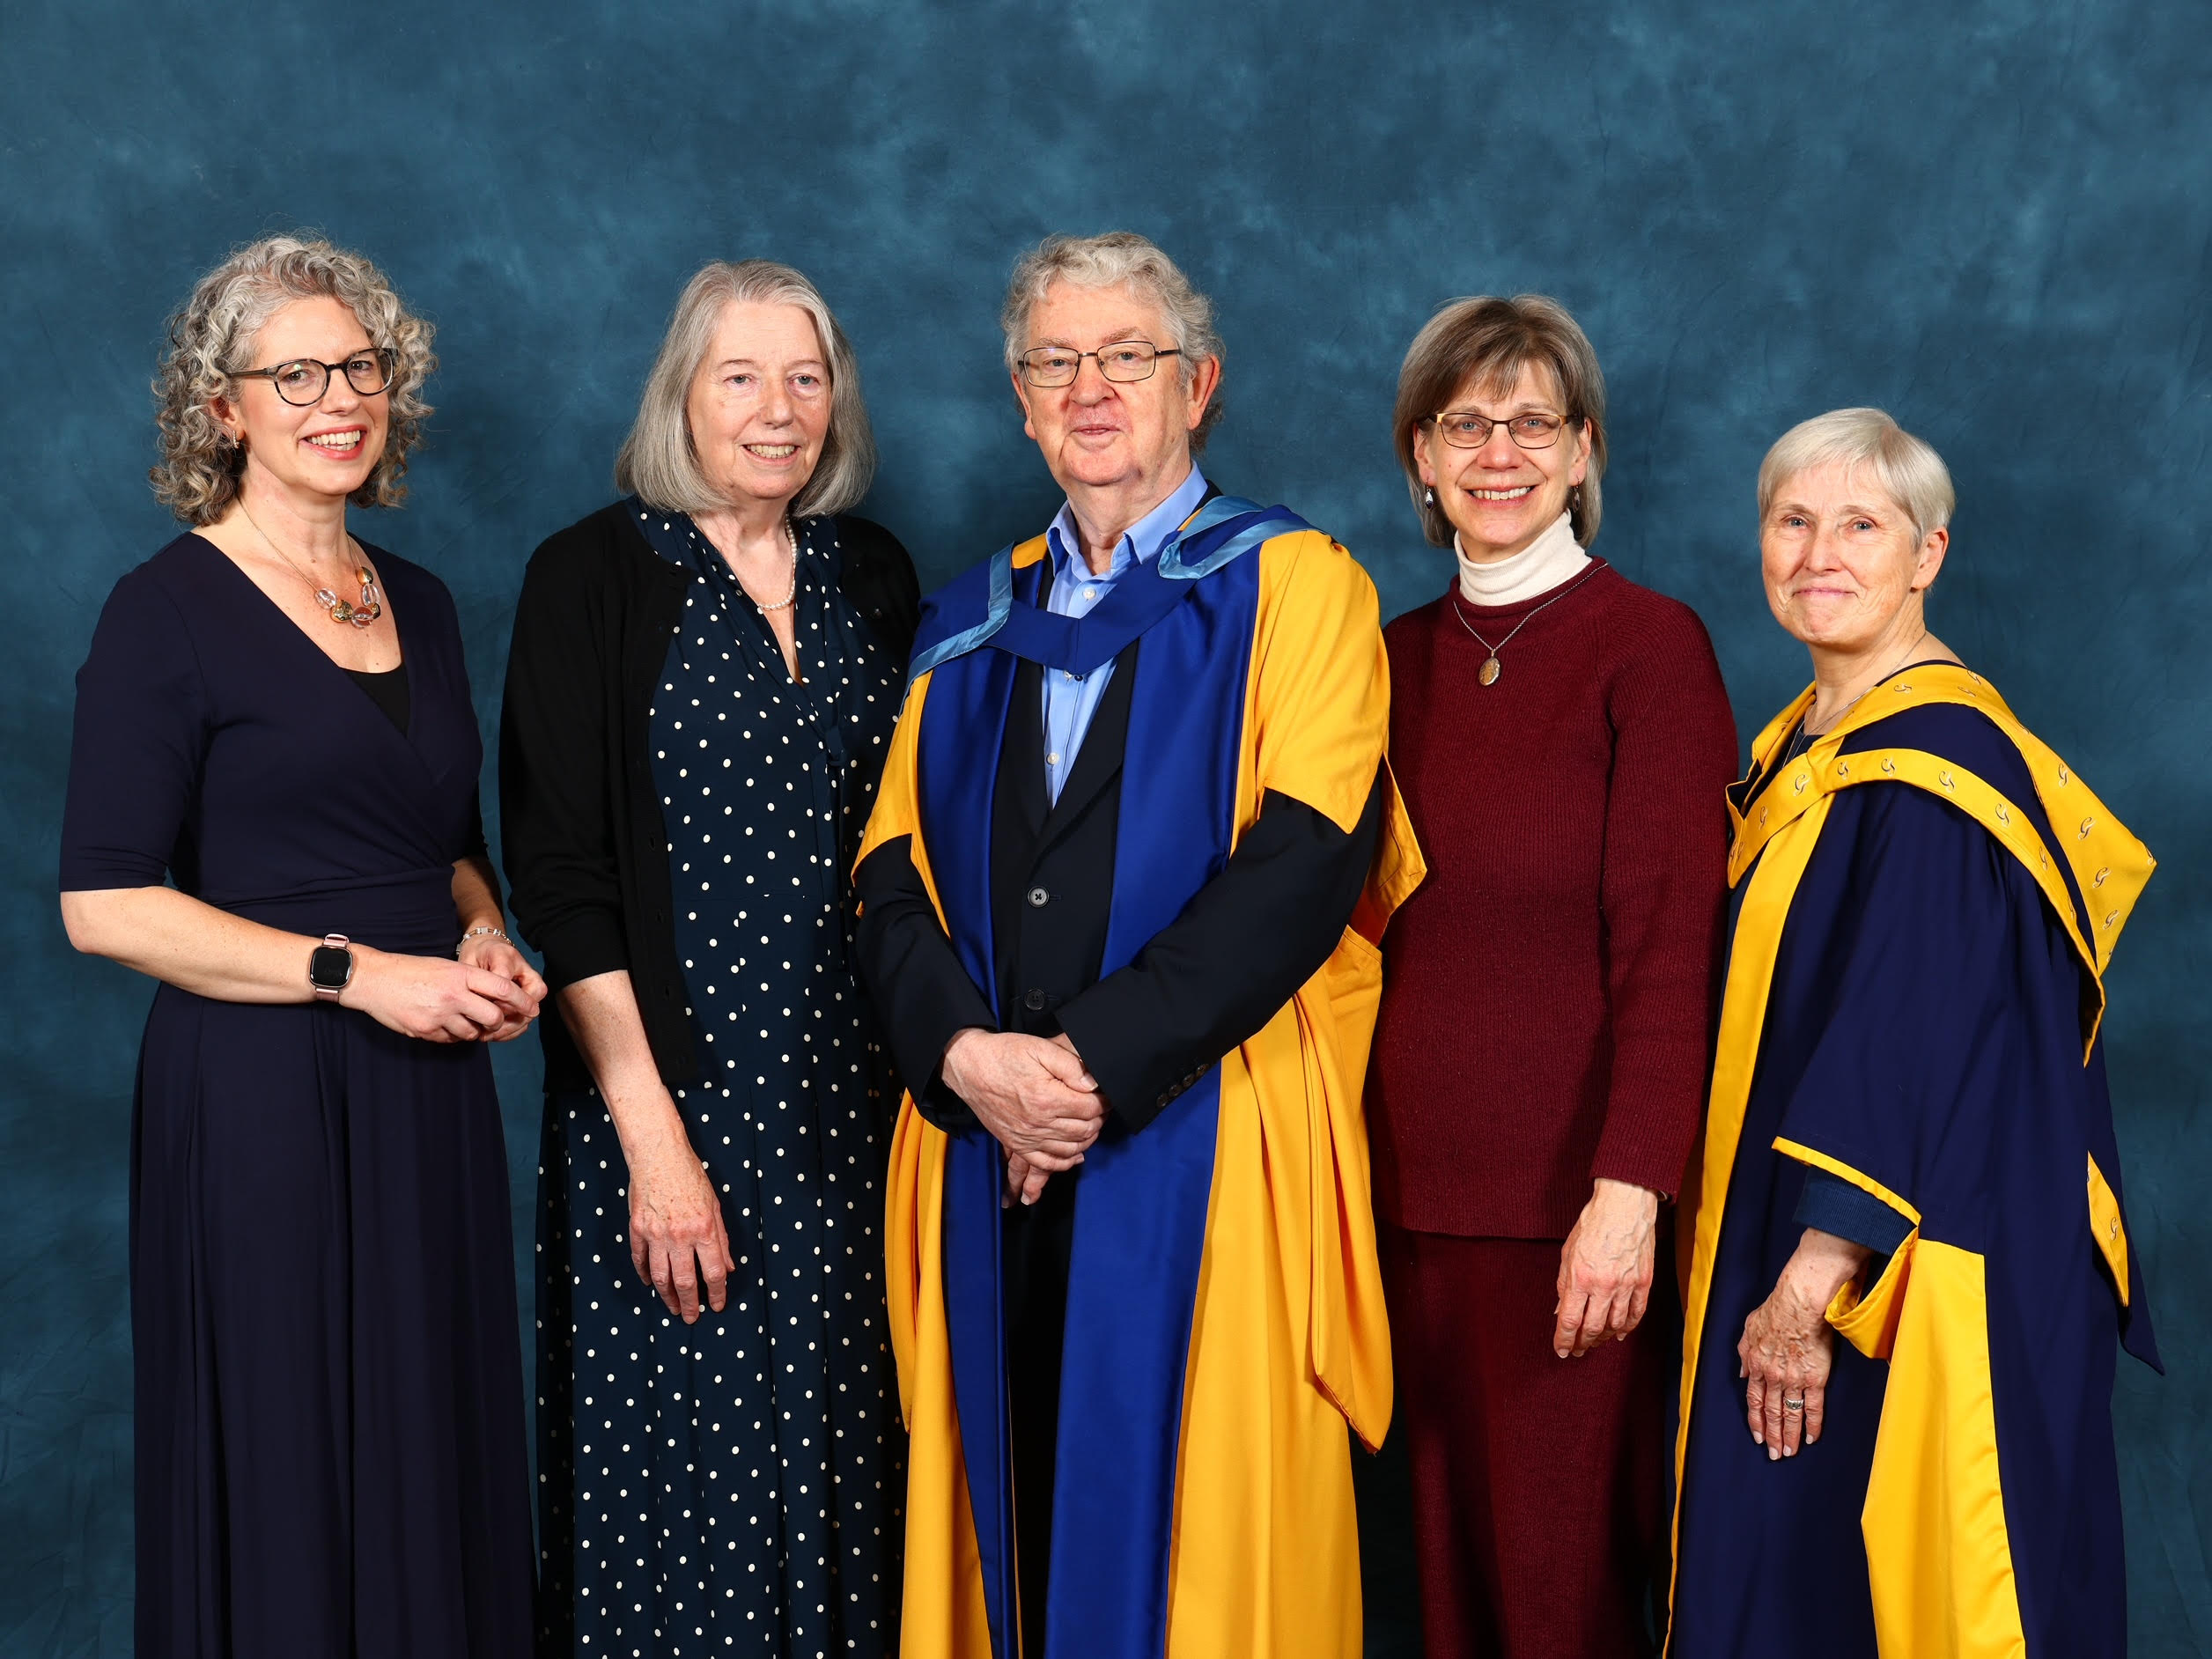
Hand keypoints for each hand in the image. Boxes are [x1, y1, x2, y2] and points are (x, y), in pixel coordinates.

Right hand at [342, 946, 535, 1042]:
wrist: (373, 980)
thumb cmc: (411, 970)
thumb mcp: (445, 967)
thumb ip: (471, 981)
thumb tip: (499, 997)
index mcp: (460, 974)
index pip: (502, 988)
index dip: (521, 1000)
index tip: (531, 1008)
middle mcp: (453, 995)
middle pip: (493, 1017)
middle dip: (497, 1022)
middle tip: (493, 1020)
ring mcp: (439, 1015)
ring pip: (472, 1033)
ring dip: (473, 1030)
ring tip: (461, 1018)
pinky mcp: (425, 1031)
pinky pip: (451, 1039)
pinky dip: (452, 1035)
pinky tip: (443, 1023)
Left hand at [457, 932, 546, 1041]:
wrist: (487, 947)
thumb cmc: (476, 954)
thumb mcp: (468, 961)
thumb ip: (473, 979)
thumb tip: (480, 1003)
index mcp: (506, 957)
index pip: (505, 986)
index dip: (494, 1004)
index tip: (479, 1012)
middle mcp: (524, 971)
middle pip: (529, 1000)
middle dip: (509, 1019)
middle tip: (488, 1030)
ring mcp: (529, 984)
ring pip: (531, 1011)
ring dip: (512, 1028)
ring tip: (490, 1036)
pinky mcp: (528, 996)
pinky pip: (527, 1016)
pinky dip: (513, 1029)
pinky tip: (495, 1035)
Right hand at [625, 1125, 735, 1323]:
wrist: (659, 1155)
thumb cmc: (690, 1177)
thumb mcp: (715, 1206)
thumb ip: (722, 1240)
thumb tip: (729, 1267)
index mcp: (704, 1229)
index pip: (714, 1272)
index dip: (718, 1293)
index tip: (717, 1305)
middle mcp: (680, 1235)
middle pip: (686, 1281)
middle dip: (691, 1304)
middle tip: (692, 1317)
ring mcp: (656, 1234)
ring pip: (661, 1277)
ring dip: (668, 1297)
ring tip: (673, 1308)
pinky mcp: (637, 1229)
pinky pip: (640, 1260)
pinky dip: (645, 1275)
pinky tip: (651, 1284)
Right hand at [942, 1028, 1102, 1204]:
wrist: (969, 1067)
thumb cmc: (1004, 1055)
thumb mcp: (1040, 1048)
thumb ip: (1071, 1066)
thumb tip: (1093, 1083)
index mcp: (1047, 1098)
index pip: (1091, 1108)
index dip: (1104, 1101)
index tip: (1106, 1094)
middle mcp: (1038, 1123)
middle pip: (1084, 1130)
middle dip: (1099, 1119)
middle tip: (1101, 1108)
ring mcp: (1026, 1137)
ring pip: (1070, 1149)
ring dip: (1087, 1139)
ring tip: (1091, 1124)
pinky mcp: (1016, 1143)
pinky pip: (1046, 1162)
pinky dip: (1065, 1162)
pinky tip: (1075, 1154)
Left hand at [1553, 1178, 1658, 1356]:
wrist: (1624, 1206)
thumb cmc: (1592, 1225)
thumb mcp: (1567, 1253)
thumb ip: (1563, 1285)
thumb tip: (1561, 1310)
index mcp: (1580, 1277)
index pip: (1569, 1320)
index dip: (1564, 1339)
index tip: (1561, 1350)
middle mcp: (1604, 1285)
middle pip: (1592, 1328)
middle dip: (1583, 1344)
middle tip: (1578, 1350)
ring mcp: (1626, 1285)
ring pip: (1615, 1325)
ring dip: (1603, 1338)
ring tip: (1595, 1343)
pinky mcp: (1644, 1282)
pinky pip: (1637, 1313)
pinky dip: (1628, 1327)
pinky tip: (1619, 1333)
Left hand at [1737, 1227, 1870, 1458]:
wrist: (1798, 1304)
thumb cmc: (1774, 1311)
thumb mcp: (1748, 1329)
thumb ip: (1744, 1353)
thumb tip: (1742, 1374)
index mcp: (1756, 1365)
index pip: (1753, 1400)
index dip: (1755, 1421)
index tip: (1757, 1437)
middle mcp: (1772, 1377)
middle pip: (1770, 1413)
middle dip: (1771, 1436)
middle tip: (1774, 1455)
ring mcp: (1793, 1380)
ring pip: (1789, 1415)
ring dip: (1788, 1437)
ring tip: (1789, 1453)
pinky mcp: (1815, 1380)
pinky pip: (1814, 1408)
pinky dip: (1813, 1425)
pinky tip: (1812, 1439)